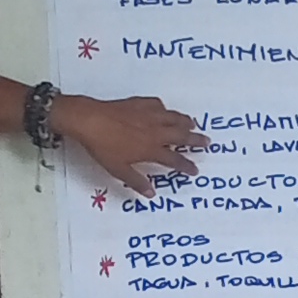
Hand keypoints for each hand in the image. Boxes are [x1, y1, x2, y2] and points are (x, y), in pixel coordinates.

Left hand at [54, 93, 205, 189]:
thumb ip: (136, 181)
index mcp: (151, 148)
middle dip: (196, 140)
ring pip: (173, 117)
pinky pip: (158, 105)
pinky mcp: (140, 103)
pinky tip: (164, 110)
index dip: (186, 166)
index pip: (174, 159)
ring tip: (193, 124)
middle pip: (181, 135)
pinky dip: (165, 109)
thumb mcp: (118, 169)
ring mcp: (148, 115)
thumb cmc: (103, 147)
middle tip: (207, 142)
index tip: (195, 170)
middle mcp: (155, 131)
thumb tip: (151, 193)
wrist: (90, 120)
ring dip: (185, 121)